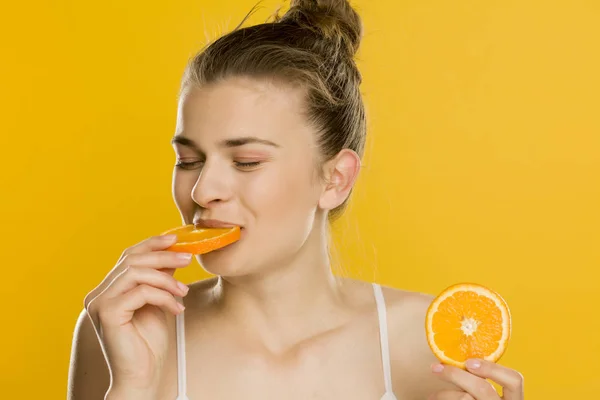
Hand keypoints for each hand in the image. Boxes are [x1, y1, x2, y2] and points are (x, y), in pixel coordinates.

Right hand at [84, 234, 192, 392]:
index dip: (152, 244)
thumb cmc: (149, 343)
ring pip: (136, 273)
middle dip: (164, 256)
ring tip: (184, 292)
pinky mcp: (107, 313)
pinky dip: (163, 296)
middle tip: (188, 259)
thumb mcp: (159, 301)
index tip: (176, 239)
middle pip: (132, 260)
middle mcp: (98, 293)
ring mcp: (99, 303)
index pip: (129, 256)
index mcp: (108, 289)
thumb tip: (174, 252)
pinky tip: (176, 309)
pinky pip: (140, 292)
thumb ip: (160, 278)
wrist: (143, 375)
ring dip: (166, 279)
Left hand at [429, 359, 523, 399]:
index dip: (493, 368)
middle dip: (455, 375)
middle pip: (482, 388)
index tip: (469, 362)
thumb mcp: (487, 398)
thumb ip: (480, 385)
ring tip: (432, 395)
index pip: (514, 380)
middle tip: (435, 368)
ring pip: (464, 399)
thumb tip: (457, 361)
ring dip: (444, 395)